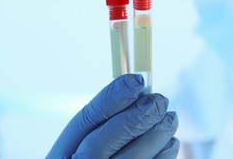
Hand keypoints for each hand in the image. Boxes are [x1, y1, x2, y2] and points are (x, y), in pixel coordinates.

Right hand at [46, 74, 178, 158]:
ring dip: (159, 132)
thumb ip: (103, 120)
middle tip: (160, 100)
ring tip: (169, 118)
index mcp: (63, 154)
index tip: (137, 80)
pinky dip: (165, 154)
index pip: (86, 120)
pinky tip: (169, 142)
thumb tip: (137, 89)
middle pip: (108, 140)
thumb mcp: (84, 143)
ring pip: (136, 158)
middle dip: (140, 115)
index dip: (113, 97)